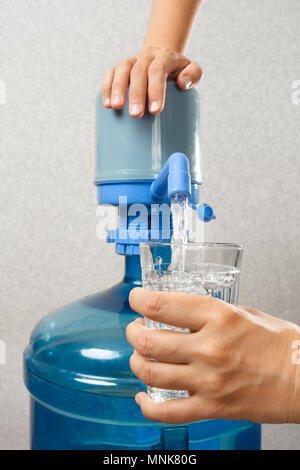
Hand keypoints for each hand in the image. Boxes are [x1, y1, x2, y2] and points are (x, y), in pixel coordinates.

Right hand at [101, 46, 201, 117]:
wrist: (160, 56)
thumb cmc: (177, 70)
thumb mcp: (192, 69)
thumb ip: (194, 74)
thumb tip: (182, 83)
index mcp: (164, 57)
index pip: (158, 70)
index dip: (156, 90)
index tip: (155, 110)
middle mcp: (146, 56)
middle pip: (138, 72)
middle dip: (136, 94)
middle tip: (136, 114)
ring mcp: (131, 61)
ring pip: (122, 70)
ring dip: (117, 89)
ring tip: (116, 107)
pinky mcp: (119, 68)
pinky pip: (110, 74)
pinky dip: (107, 87)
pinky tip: (107, 104)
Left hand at [126, 288, 299, 424]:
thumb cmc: (279, 344)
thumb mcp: (245, 312)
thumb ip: (210, 312)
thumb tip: (181, 311)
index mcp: (218, 316)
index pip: (161, 305)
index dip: (138, 300)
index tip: (136, 299)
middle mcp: (209, 347)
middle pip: (147, 340)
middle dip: (132, 332)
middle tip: (135, 329)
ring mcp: (209, 380)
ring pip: (150, 373)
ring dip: (135, 361)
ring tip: (138, 355)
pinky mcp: (212, 407)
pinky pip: (167, 412)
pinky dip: (146, 405)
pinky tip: (142, 395)